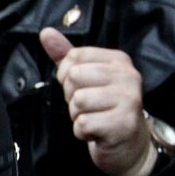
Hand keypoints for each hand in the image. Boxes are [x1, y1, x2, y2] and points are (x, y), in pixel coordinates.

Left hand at [40, 27, 154, 175]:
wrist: (127, 143)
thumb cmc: (102, 107)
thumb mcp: (85, 77)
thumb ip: (65, 55)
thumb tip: (46, 33)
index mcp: (118, 60)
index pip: (74, 56)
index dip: (66, 75)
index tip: (82, 87)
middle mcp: (128, 76)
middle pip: (74, 77)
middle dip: (71, 96)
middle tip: (88, 105)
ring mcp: (129, 99)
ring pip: (77, 101)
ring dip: (77, 115)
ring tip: (93, 117)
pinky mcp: (123, 123)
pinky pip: (83, 123)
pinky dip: (82, 131)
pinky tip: (96, 131)